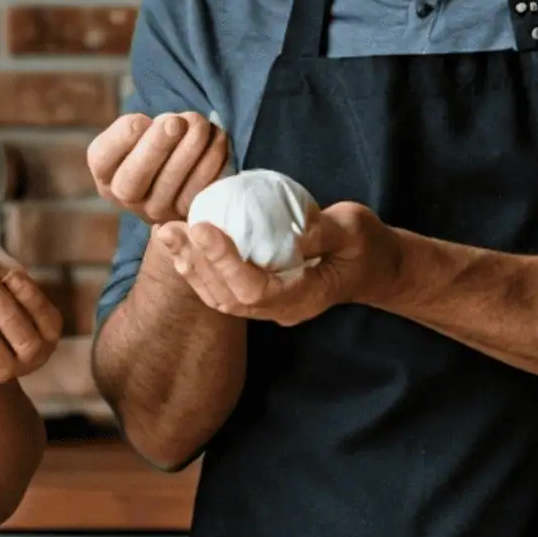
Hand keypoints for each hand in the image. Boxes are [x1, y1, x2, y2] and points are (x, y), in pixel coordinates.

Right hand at [87, 111, 228, 224]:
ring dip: (189, 150)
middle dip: (156, 147)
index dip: (121, 140)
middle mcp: (124, 197)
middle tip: (175, 123)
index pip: (101, 160)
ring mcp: (155, 211)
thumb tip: (169, 126)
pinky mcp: (185, 213)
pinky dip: (211, 161)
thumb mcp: (136, 132)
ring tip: (199, 124)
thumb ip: (137, 128)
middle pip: (131, 181)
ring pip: (169, 185)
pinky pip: (198, 190)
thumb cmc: (152, 142)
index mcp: (105, 172)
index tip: (141, 120)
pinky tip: (217, 138)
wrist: (176, 172)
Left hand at [155, 202, 399, 325]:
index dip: (224, 260)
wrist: (371, 268)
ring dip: (189, 265)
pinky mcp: (258, 294)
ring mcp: (267, 307)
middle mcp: (280, 310)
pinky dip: (198, 266)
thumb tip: (297, 230)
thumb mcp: (356, 230)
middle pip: (226, 296)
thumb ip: (326, 231)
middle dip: (194, 262)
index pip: (253, 288)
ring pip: (218, 296)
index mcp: (303, 298)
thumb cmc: (365, 246)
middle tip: (168, 227)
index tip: (202, 226)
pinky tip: (183, 240)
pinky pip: (220, 288)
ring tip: (166, 232)